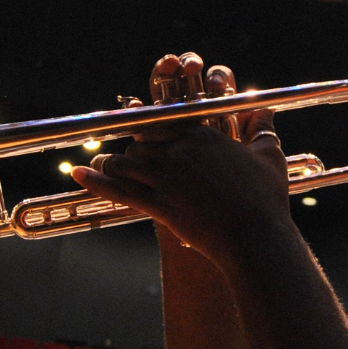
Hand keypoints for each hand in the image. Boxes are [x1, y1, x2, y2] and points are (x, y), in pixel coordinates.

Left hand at [71, 54, 296, 267]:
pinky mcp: (159, 204)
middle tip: (120, 152)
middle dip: (131, 148)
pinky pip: (120, 190)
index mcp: (203, 135)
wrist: (255, 238)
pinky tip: (78, 175)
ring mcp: (166, 178)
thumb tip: (264, 110)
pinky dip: (95, 182)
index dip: (148, 123)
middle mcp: (180, 151)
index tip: (138, 123)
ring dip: (111, 164)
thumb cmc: (267, 199)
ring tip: (100, 165)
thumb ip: (263, 129)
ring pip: (126, 162)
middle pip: (141, 141)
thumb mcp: (269, 157)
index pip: (165, 120)